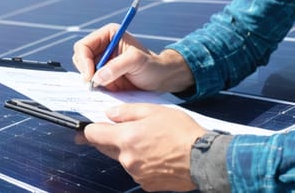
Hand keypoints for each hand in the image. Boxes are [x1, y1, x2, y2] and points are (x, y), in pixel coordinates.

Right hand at [72, 24, 193, 92]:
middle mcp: (102, 47)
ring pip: (83, 72)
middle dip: (85, 71)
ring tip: (105, 87)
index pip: (84, 46)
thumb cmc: (152, 65)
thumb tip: (96, 77)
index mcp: (108, 35)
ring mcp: (101, 63)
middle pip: (80, 58)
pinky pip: (91, 83)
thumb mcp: (136, 61)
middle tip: (94, 84)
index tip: (90, 76)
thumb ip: (117, 66)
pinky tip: (105, 91)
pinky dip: (94, 88)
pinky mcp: (103, 77)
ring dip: (90, 81)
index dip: (84, 61)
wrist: (160, 79)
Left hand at [81, 103, 207, 191]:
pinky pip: (136, 171)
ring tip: (151, 141)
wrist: (203, 158)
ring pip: (123, 159)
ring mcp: (136, 173)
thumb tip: (110, 114)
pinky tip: (157, 155)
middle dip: (110, 138)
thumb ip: (128, 111)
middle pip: (106, 148)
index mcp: (126, 137)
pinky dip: (142, 163)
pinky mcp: (146, 184)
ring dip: (129, 151)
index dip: (91, 128)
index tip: (92, 126)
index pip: (93, 135)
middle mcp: (127, 158)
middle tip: (125, 130)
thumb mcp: (154, 111)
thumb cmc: (182, 132)